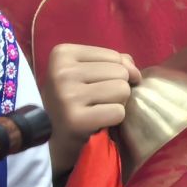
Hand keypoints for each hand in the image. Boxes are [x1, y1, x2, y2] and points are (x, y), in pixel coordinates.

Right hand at [43, 43, 139, 173]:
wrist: (53, 132)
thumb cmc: (74, 97)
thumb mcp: (86, 71)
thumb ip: (114, 61)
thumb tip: (133, 70)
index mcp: (61, 54)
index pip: (113, 56)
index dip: (114, 72)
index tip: (93, 84)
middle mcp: (60, 72)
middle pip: (120, 72)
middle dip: (116, 87)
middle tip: (95, 99)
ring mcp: (66, 96)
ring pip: (122, 90)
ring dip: (116, 103)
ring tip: (97, 109)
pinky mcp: (75, 119)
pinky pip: (118, 112)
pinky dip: (113, 119)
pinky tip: (97, 121)